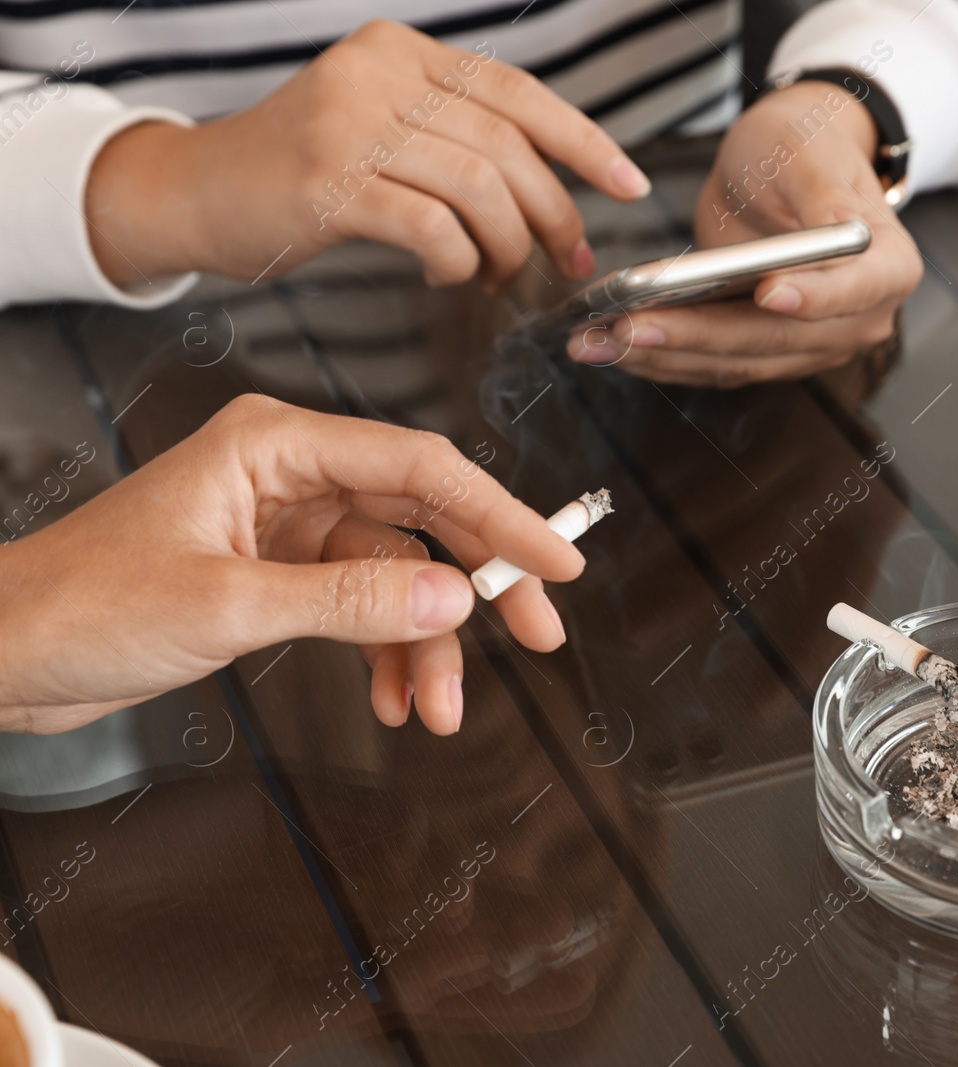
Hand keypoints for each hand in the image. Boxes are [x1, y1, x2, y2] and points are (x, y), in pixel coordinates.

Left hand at [0, 394, 584, 734]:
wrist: (4, 655)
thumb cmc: (81, 604)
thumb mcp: (227, 604)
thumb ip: (347, 599)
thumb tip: (452, 597)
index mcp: (277, 445)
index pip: (420, 468)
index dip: (499, 514)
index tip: (556, 559)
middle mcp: (292, 474)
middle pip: (423, 518)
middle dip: (481, 584)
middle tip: (538, 633)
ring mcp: (288, 526)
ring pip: (398, 576)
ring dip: (426, 644)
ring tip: (443, 708)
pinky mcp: (279, 575)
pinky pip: (361, 609)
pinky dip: (384, 655)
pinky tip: (392, 699)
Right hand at [85, 20, 650, 292]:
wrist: (196, 193)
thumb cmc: (301, 173)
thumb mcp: (379, 123)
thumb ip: (453, 134)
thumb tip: (551, 185)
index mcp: (401, 50)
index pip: (518, 91)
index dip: (584, 141)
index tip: (628, 185)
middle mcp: (377, 74)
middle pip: (508, 146)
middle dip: (554, 214)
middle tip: (569, 260)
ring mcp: (350, 125)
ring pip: (479, 187)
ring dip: (509, 246)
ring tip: (502, 276)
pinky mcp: (328, 184)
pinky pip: (433, 226)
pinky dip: (459, 260)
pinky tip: (453, 275)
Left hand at [569, 80, 921, 385]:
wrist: (781, 166)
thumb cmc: (803, 146)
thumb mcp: (813, 153)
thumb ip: (825, 198)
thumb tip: (831, 238)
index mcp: (888, 268)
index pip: (855, 292)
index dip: (814, 298)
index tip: (767, 293)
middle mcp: (858, 320)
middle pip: (778, 338)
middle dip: (699, 335)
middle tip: (632, 325)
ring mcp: (811, 344)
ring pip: (737, 362)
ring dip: (664, 356)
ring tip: (596, 341)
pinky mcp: (766, 353)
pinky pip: (714, 364)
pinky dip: (662, 357)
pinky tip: (610, 343)